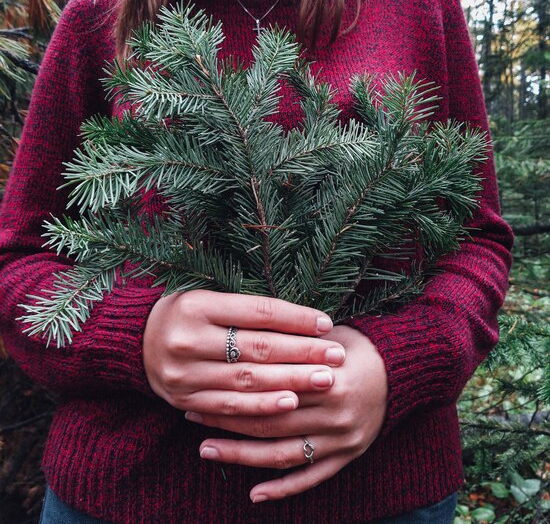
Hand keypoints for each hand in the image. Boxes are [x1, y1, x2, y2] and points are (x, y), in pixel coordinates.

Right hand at [143, 289, 345, 414]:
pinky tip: (290, 403)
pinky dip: (262, 407)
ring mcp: (185, 373)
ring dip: (290, 381)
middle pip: (257, 347)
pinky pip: (230, 407)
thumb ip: (247, 309)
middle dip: (302, 352)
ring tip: (324, 379)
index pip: (258, 312)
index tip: (326, 324)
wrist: (136, 341)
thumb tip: (302, 318)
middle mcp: (188, 339)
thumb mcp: (208, 297)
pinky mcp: (185, 400)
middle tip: (336, 355)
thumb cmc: (186, 313)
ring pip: (247, 380)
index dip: (295, 318)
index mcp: (197, 305)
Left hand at [185, 325, 387, 501]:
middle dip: (227, 418)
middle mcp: (333, 411)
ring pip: (283, 453)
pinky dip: (283, 488)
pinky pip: (312, 477)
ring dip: (242, 455)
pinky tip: (255, 494)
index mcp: (328, 377)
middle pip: (270, 420)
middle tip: (192, 413)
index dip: (233, 388)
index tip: (201, 385)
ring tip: (207, 450)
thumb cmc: (356, 347)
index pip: (269, 387)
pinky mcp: (347, 455)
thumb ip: (292, 341)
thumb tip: (245, 335)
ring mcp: (341, 438)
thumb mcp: (328, 337)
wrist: (400, 370)